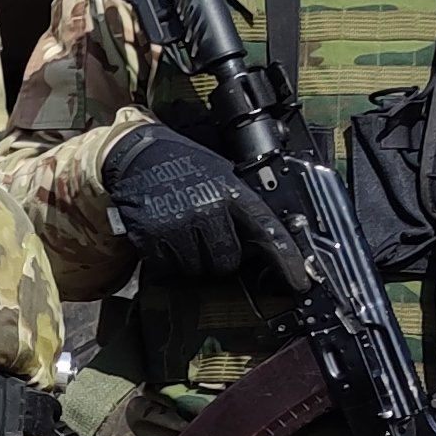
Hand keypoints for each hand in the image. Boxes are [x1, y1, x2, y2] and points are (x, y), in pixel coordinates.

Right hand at [98, 119, 285, 290]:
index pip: (267, 230)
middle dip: (220, 257)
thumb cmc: (181, 163)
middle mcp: (207, 209)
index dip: (286, 260)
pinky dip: (167, 261)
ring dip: (192, 260)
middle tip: (206, 238)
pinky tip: (164, 238)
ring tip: (182, 233)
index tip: (300, 282)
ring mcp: (178, 225)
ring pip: (197, 269)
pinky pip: (168, 269)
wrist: (135, 153)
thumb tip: (259, 241)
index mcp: (229, 191)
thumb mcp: (220, 174)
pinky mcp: (152, 237)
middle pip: (228, 261)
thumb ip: (238, 205)